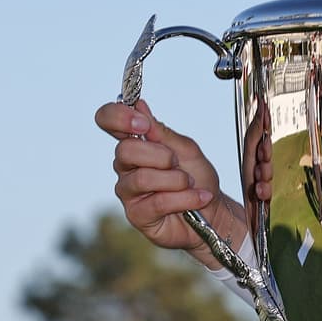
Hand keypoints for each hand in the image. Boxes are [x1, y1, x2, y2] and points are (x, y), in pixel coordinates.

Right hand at [92, 98, 256, 265]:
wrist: (213, 213)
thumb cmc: (198, 179)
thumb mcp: (186, 150)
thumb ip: (162, 132)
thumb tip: (140, 106)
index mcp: (135, 144)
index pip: (107, 120)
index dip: (118, 117)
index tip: (143, 124)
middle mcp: (125, 166)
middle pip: (125, 150)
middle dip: (162, 156)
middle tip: (178, 164)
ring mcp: (128, 190)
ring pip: (143, 177)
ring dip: (177, 180)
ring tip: (190, 184)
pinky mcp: (136, 214)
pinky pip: (158, 202)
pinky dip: (185, 198)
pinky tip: (198, 198)